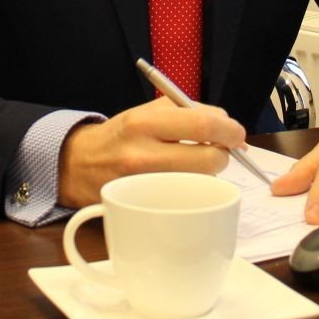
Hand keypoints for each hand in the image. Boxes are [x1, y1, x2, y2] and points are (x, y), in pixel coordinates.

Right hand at [57, 97, 247, 208]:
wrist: (80, 164)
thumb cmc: (123, 134)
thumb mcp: (149, 111)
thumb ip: (189, 113)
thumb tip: (228, 126)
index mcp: (145, 123)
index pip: (203, 124)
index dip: (229, 129)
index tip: (237, 133)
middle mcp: (144, 155)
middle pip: (210, 160)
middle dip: (224, 153)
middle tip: (219, 148)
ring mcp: (145, 185)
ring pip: (203, 181)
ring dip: (208, 171)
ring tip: (192, 162)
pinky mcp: (146, 207)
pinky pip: (187, 197)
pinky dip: (193, 187)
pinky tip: (181, 180)